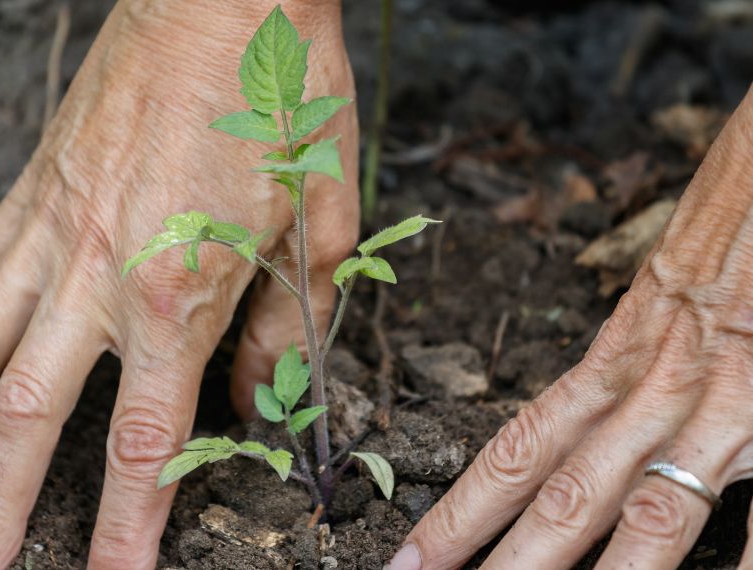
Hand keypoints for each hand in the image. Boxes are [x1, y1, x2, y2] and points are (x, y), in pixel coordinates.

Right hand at [0, 1, 355, 567]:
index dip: (126, 527)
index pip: (145, 441)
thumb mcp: (321, 220)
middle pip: (30, 416)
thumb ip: (286, 322)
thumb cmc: (282, 98)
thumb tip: (258, 398)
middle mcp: (98, 275)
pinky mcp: (32, 192)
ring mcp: (52, 231)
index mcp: (181, 293)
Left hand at [389, 87, 752, 569]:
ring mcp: (725, 404)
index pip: (520, 448)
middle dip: (504, 561)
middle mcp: (656, 386)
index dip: (462, 510)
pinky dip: (745, 557)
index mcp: (615, 354)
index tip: (413, 559)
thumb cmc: (724, 218)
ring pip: (652, 512)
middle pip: (566, 494)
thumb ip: (623, 354)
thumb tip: (592, 413)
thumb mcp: (655, 288)